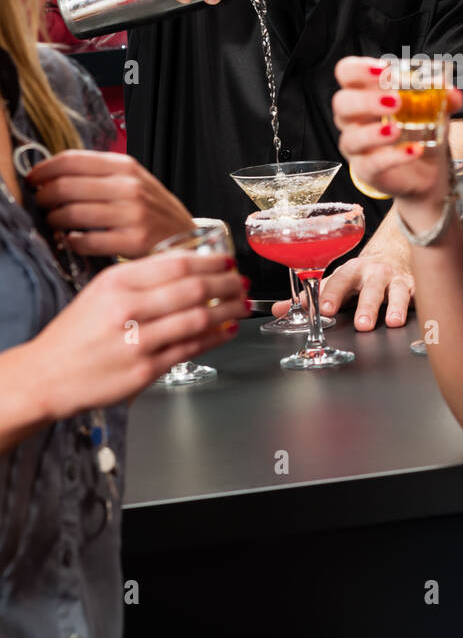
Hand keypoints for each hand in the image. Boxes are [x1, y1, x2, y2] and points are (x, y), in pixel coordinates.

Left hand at [27, 150, 194, 258]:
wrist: (188, 237)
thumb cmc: (153, 210)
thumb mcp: (134, 180)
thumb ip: (100, 174)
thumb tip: (52, 173)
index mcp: (126, 167)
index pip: (72, 160)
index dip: (44, 169)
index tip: (32, 178)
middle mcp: (130, 187)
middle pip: (66, 186)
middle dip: (44, 196)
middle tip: (40, 203)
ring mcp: (133, 215)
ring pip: (72, 214)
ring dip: (54, 220)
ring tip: (53, 222)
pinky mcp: (134, 242)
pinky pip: (86, 241)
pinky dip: (72, 241)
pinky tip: (72, 240)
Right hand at [29, 253, 247, 419]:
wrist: (46, 375)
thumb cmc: (76, 333)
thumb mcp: (101, 291)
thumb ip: (141, 277)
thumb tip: (188, 267)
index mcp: (116, 282)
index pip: (176, 264)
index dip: (210, 262)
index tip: (227, 262)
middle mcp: (126, 308)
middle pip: (192, 289)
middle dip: (226, 285)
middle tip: (241, 283)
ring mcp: (136, 341)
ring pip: (196, 319)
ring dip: (227, 311)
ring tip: (241, 305)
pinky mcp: (144, 370)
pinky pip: (189, 349)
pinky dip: (214, 338)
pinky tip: (226, 330)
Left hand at [271, 233, 415, 330]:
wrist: (394, 253)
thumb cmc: (361, 273)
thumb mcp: (336, 281)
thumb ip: (311, 297)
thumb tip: (278, 310)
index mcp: (352, 271)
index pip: (340, 280)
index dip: (333, 294)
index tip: (326, 309)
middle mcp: (375, 273)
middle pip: (370, 288)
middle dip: (366, 305)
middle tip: (361, 324)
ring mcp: (397, 280)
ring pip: (397, 292)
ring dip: (395, 306)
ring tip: (392, 321)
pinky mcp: (416, 287)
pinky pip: (420, 297)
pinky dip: (421, 307)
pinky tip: (424, 320)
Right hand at [331, 54, 462, 230]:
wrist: (427, 169)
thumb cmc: (419, 129)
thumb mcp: (434, 108)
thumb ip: (443, 97)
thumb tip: (451, 92)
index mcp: (364, 93)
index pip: (347, 72)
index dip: (359, 69)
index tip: (384, 70)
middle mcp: (353, 118)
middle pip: (342, 103)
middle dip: (366, 100)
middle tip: (396, 101)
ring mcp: (357, 146)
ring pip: (350, 138)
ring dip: (373, 132)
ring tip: (397, 129)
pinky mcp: (366, 170)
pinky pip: (371, 164)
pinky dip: (394, 157)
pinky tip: (415, 150)